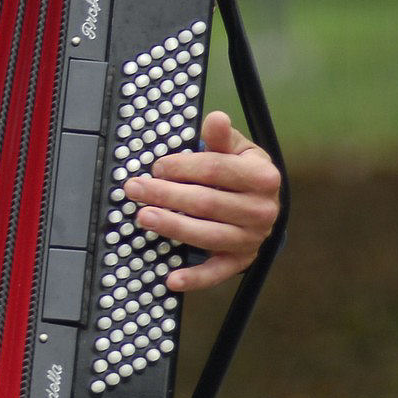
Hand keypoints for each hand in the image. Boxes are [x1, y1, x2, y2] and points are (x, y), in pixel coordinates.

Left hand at [123, 110, 281, 292]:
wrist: (262, 201)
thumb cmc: (240, 170)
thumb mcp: (235, 148)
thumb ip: (221, 137)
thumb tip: (215, 118)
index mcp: (263, 177)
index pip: (216, 170)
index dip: (183, 167)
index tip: (157, 167)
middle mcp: (263, 210)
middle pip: (207, 203)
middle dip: (166, 195)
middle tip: (135, 189)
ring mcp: (253, 239)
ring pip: (209, 235)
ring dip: (173, 228)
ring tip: (143, 218)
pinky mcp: (242, 261)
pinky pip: (218, 272)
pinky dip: (195, 279)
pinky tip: (171, 279)